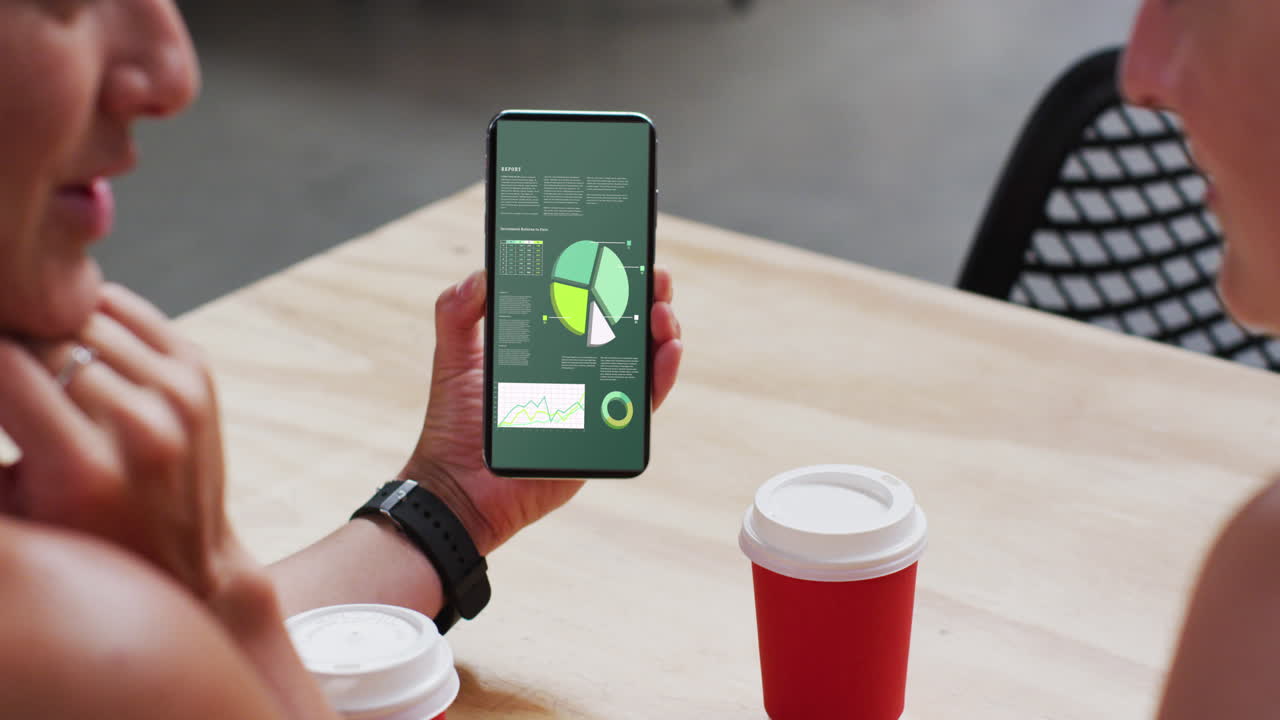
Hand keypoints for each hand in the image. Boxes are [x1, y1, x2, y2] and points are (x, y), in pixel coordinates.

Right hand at [0, 284, 259, 604]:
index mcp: (83, 470)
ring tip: (15, 343)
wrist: (186, 565)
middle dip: (3, 338)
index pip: (2, 367)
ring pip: (81, 317)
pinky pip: (125, 310)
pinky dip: (84, 312)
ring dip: (38, 324)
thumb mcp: (13, 512)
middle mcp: (139, 427)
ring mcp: (178, 395)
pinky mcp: (198, 372)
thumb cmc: (77, 547)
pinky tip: (59, 332)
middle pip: (40, 338)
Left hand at [400, 268, 682, 554]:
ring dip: (660, 331)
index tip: (623, 253)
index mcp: (547, 349)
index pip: (586, 306)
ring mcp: (594, 401)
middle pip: (623, 328)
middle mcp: (576, 371)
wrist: (458, 487)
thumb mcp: (453, 358)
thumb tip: (482, 272)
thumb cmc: (455, 427)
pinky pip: (642, 404)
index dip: (609, 280)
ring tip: (661, 310)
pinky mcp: (604, 434)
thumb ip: (457, 312)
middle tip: (653, 275)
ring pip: (641, 361)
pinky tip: (667, 349)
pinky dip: (661, 376)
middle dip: (645, 298)